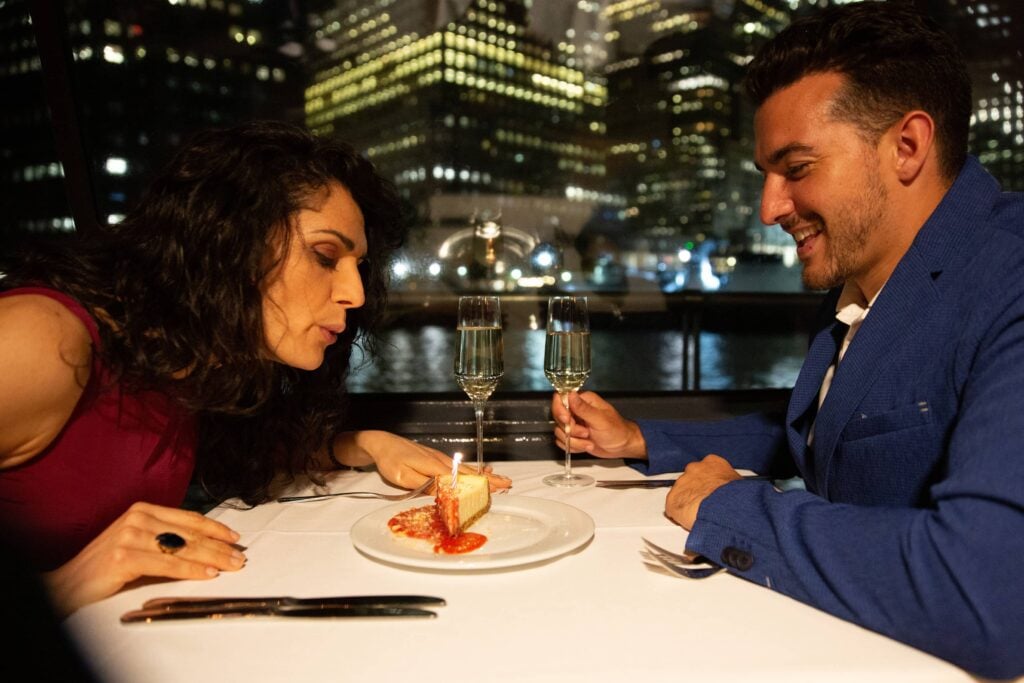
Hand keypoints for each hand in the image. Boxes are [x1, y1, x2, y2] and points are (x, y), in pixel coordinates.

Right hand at [44, 501, 244, 614]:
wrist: (69, 584)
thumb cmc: (107, 567)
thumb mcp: (139, 544)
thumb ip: (166, 540)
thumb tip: (206, 547)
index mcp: (143, 510)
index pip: (189, 518)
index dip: (215, 528)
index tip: (235, 538)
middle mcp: (138, 517)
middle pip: (190, 532)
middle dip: (219, 546)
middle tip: (240, 556)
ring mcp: (130, 535)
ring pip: (183, 547)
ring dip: (212, 558)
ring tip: (231, 565)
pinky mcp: (124, 556)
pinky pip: (168, 564)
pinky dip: (191, 570)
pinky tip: (208, 574)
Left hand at [338, 430, 511, 492]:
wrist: (382, 443)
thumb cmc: (390, 460)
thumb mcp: (403, 476)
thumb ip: (423, 485)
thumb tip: (443, 492)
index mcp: (434, 465)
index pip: (461, 478)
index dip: (479, 485)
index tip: (496, 489)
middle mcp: (441, 460)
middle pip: (468, 472)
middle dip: (488, 479)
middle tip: (507, 484)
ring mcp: (439, 458)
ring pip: (465, 469)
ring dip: (483, 476)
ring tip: (499, 480)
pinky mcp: (436, 459)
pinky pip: (458, 467)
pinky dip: (472, 472)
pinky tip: (479, 473)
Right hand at [551, 391, 646, 458]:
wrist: (622, 446)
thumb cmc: (617, 431)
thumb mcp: (600, 419)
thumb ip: (583, 408)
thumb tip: (570, 394)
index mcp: (584, 400)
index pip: (561, 398)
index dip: (560, 410)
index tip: (567, 420)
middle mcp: (577, 410)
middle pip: (558, 417)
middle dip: (571, 430)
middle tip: (585, 433)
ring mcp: (575, 424)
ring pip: (560, 432)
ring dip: (575, 441)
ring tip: (589, 441)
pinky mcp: (574, 436)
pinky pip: (563, 442)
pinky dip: (574, 447)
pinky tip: (586, 445)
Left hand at [664, 454, 740, 529]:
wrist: (723, 508)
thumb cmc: (735, 497)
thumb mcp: (739, 485)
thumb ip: (730, 484)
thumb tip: (736, 494)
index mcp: (713, 462)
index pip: (707, 470)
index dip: (709, 482)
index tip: (711, 491)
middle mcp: (694, 469)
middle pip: (692, 480)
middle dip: (696, 491)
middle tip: (705, 504)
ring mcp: (681, 483)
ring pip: (681, 493)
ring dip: (688, 502)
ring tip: (699, 514)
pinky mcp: (672, 499)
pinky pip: (673, 508)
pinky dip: (678, 515)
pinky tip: (688, 521)